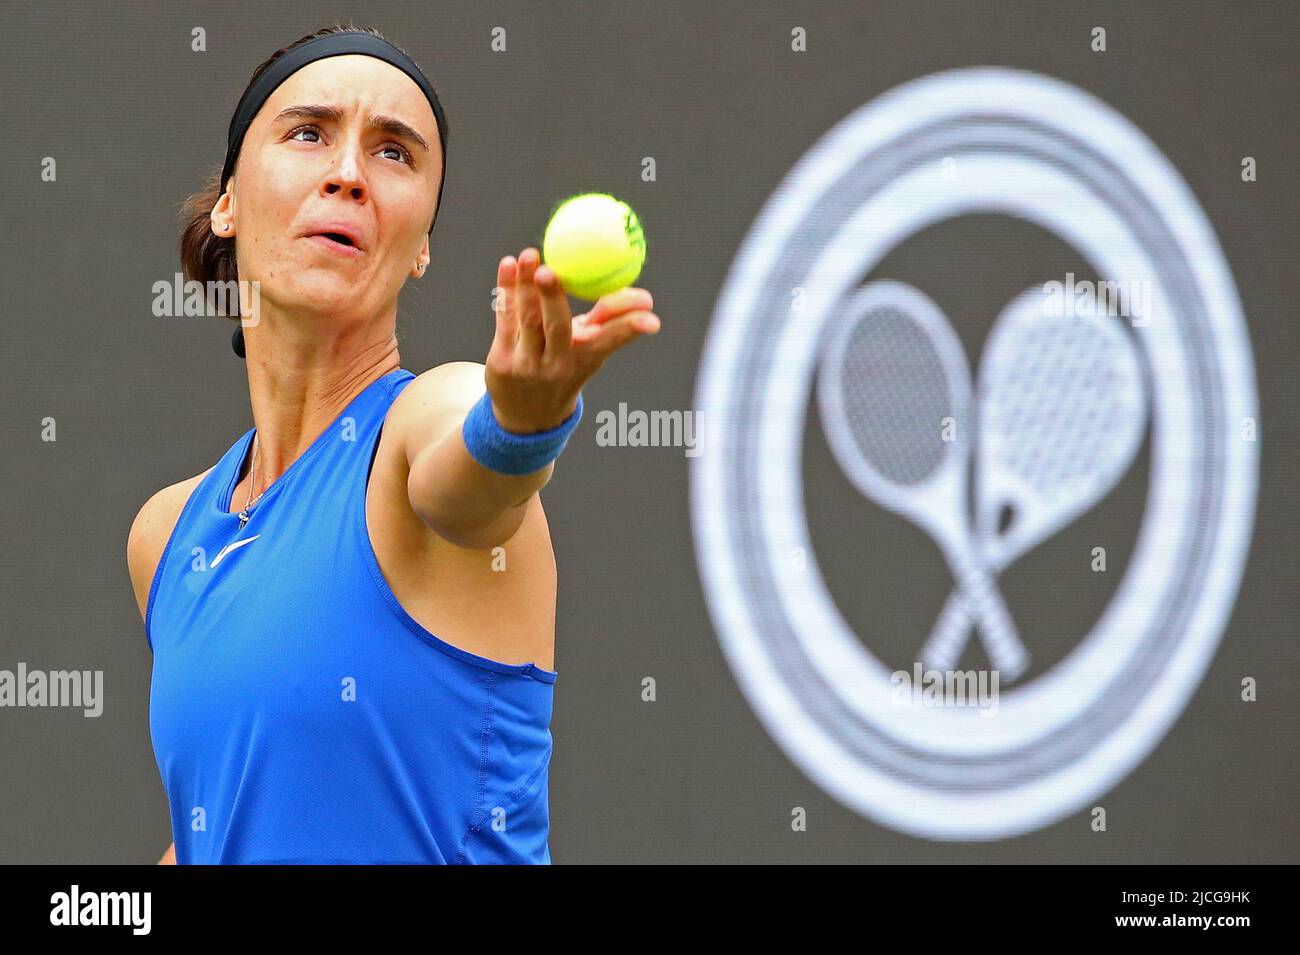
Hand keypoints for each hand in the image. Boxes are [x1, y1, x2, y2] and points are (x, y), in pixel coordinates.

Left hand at [485, 247, 659, 432]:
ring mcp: (528, 364)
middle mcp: (558, 363)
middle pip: (557, 327)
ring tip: (529, 256)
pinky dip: (506, 290)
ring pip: (527, 320)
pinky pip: (505, 319)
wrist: (527, 416)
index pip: (613, 339)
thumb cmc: (565, 365)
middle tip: (549, 270)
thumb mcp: (590, 348)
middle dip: (553, 298)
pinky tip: (509, 264)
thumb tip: (644, 298)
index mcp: (588, 357)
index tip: (651, 315)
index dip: (632, 326)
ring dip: (525, 286)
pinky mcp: (502, 361)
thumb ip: (611, 318)